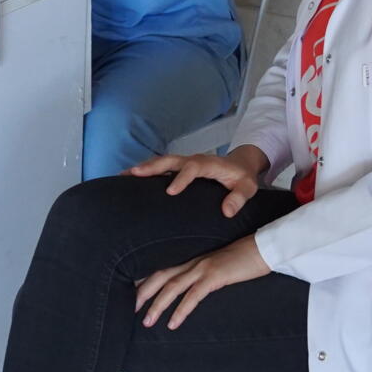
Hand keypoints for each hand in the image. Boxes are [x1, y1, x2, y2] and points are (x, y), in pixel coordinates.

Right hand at [127, 145, 269, 216]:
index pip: (193, 168)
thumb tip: (227, 212)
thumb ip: (239, 198)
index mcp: (209, 164)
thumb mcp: (247, 188)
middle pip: (170, 160)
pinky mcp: (180, 168)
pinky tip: (130, 179)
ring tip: (124, 176)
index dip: (182, 178)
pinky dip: (146, 171)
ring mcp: (185, 163)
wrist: (240, 164)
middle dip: (152, 166)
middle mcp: (194, 160)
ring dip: (144, 167)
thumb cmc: (242, 177)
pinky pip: (162, 167)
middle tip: (134, 174)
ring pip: (162, 162)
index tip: (170, 192)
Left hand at [133, 235, 269, 330]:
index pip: (163, 269)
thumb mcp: (220, 268)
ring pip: (172, 287)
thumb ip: (205, 276)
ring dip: (157, 305)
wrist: (264, 249)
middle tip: (130, 309)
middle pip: (160, 276)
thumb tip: (196, 290)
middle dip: (143, 293)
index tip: (133, 296)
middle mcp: (194, 262)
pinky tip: (173, 323)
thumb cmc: (244, 260)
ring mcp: (203, 268)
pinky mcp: (215, 276)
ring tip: (147, 321)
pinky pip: (193, 296)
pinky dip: (181, 311)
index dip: (146, 282)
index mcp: (193, 260)